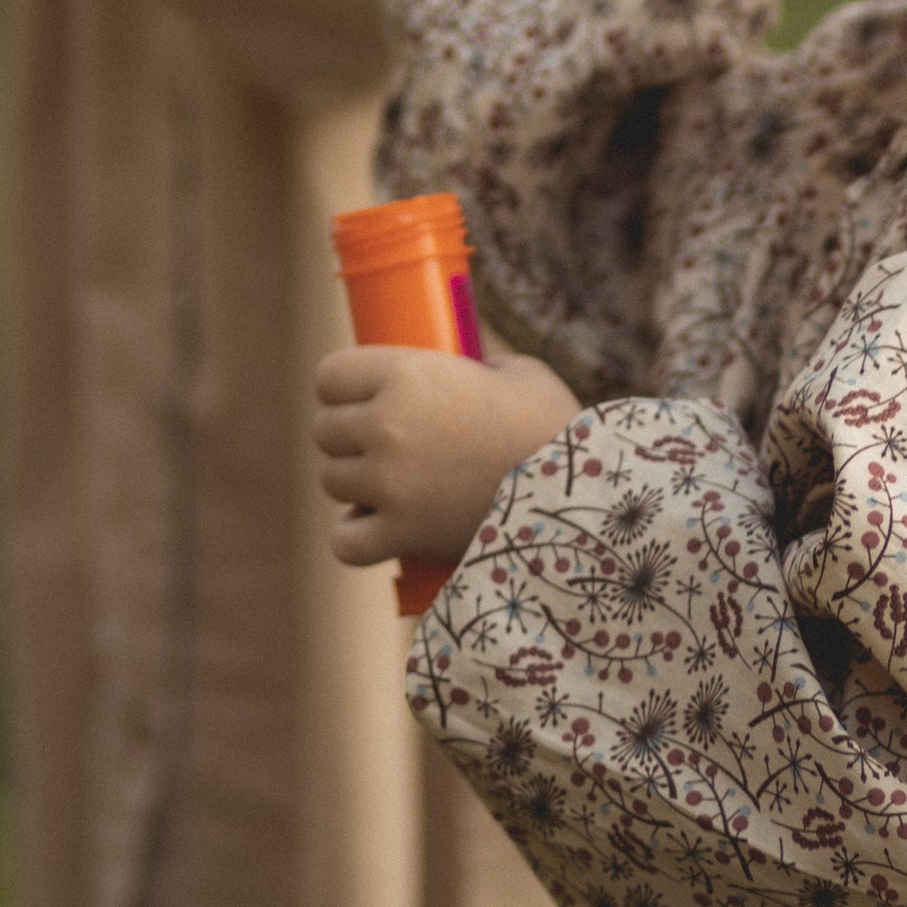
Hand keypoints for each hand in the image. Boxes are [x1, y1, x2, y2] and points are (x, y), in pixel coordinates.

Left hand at [313, 344, 581, 572]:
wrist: (582, 494)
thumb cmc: (552, 425)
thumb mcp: (511, 372)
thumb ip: (468, 367)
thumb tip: (455, 366)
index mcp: (406, 373)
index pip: (329, 376)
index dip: (342, 387)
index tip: (359, 397)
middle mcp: (386, 425)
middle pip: (325, 430)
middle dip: (348, 437)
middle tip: (383, 444)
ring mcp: (389, 483)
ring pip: (331, 481)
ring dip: (355, 484)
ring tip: (390, 485)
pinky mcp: (401, 535)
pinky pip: (344, 540)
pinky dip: (356, 536)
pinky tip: (376, 527)